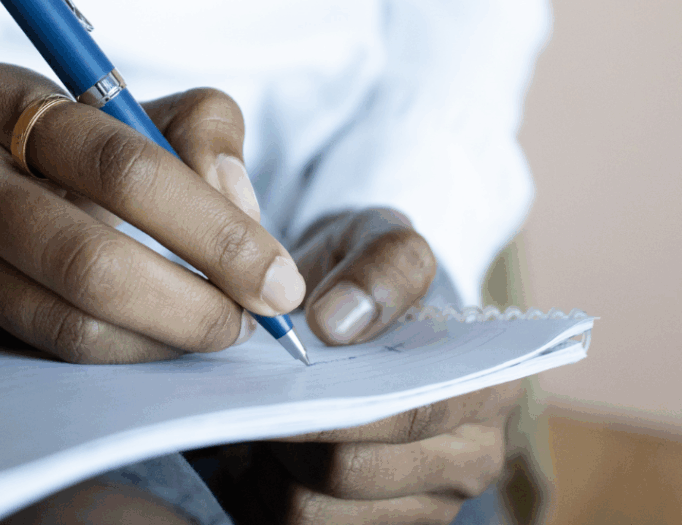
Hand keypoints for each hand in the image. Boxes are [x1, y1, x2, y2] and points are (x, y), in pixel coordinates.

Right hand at [0, 63, 305, 362]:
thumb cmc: (48, 149)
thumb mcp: (121, 110)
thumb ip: (199, 136)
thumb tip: (244, 214)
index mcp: (5, 95)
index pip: (125, 165)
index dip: (213, 228)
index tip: (278, 277)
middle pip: (90, 254)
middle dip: (193, 299)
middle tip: (252, 321)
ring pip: (68, 316)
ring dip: (161, 337)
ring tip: (214, 329)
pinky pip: (45, 343)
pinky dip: (121, 350)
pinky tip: (159, 340)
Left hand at [209, 209, 513, 522]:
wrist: (346, 300)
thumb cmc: (365, 267)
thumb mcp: (379, 234)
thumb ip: (380, 264)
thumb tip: (338, 323)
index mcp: (485, 389)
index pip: (407, 418)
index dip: (335, 407)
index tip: (280, 381)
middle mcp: (469, 460)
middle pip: (352, 476)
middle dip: (287, 437)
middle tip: (246, 395)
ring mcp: (423, 507)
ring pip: (314, 516)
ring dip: (265, 471)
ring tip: (247, 420)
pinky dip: (256, 497)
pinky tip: (249, 453)